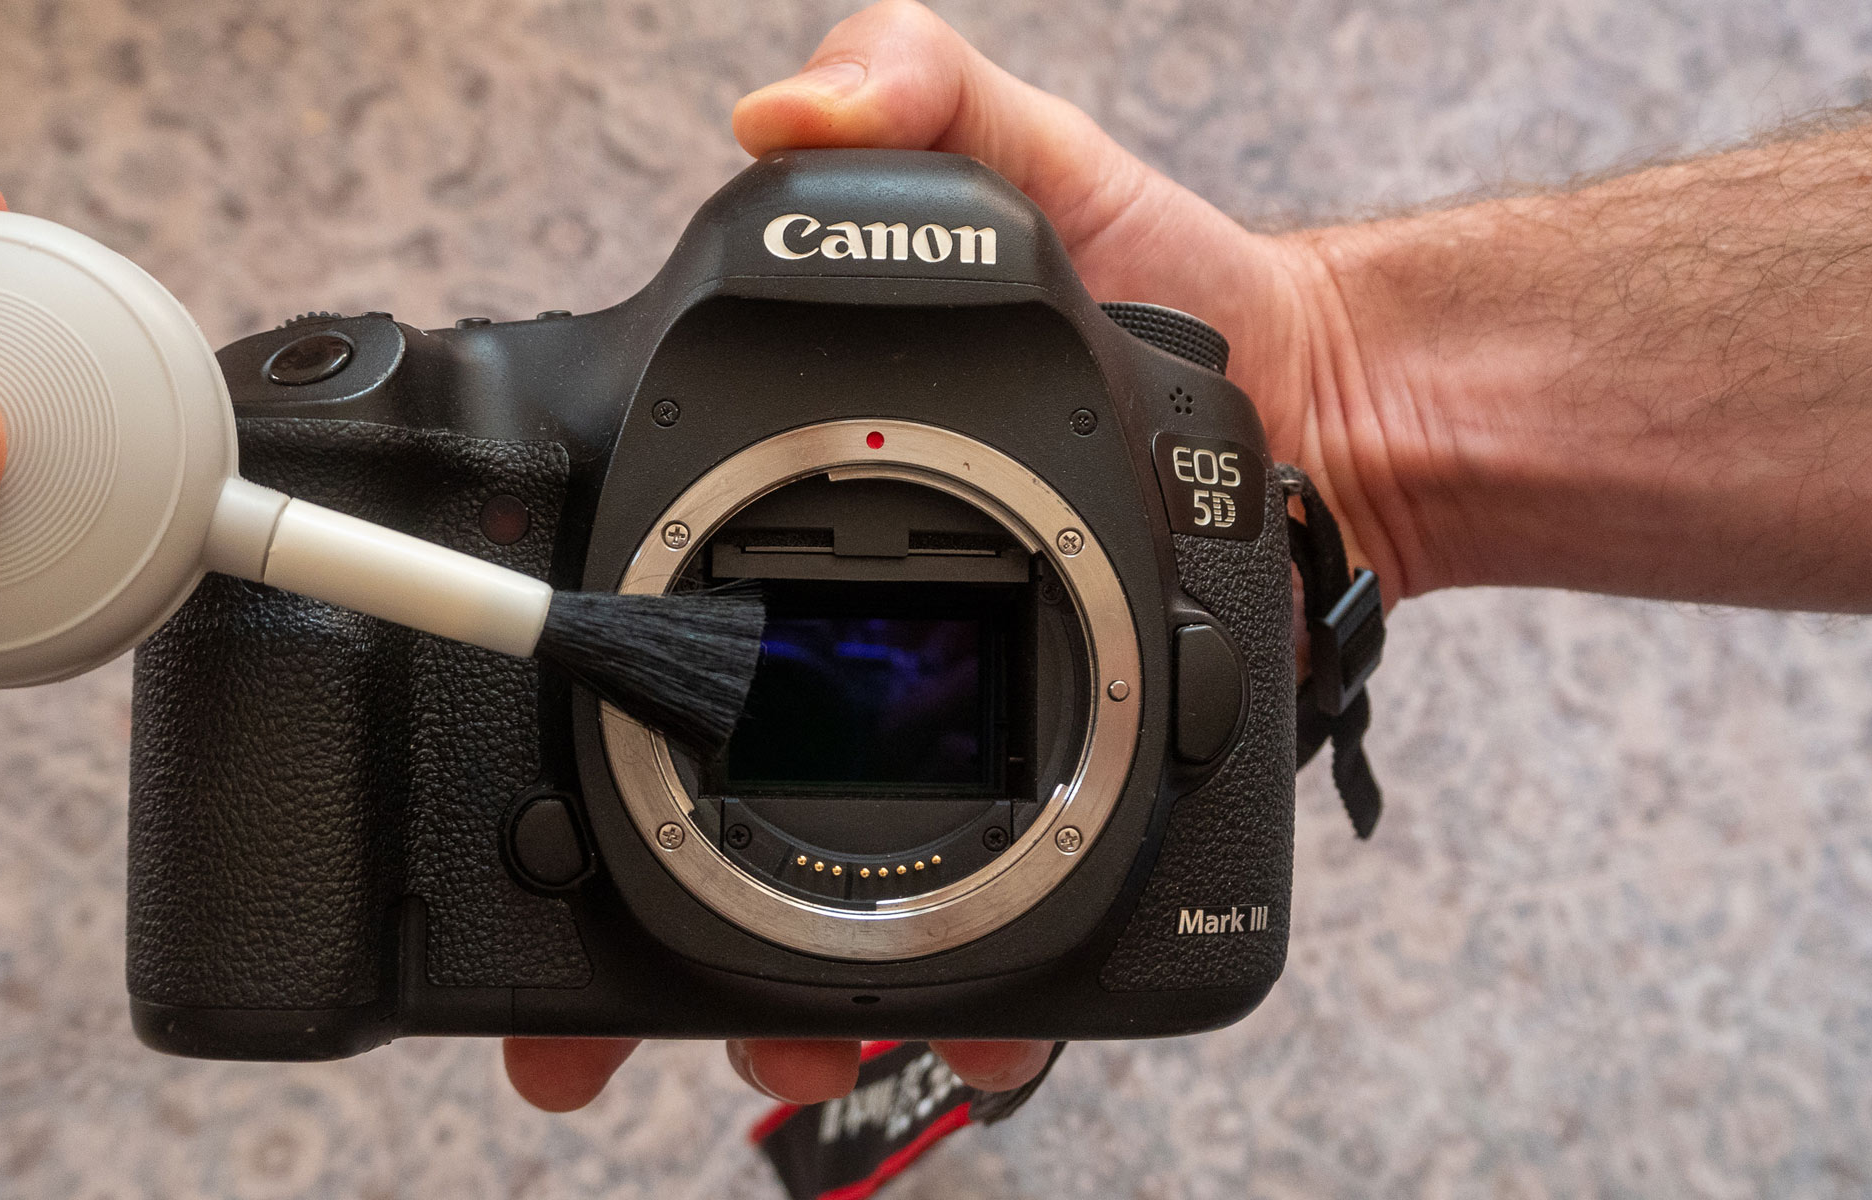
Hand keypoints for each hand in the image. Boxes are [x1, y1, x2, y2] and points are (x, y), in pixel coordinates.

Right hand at [499, 0, 1405, 1112]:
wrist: (1346, 424)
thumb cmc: (1180, 282)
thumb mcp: (1034, 151)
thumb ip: (920, 88)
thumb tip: (773, 119)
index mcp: (803, 522)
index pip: (639, 629)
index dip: (559, 729)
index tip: (525, 821)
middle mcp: (855, 646)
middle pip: (698, 810)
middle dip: (629, 935)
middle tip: (597, 1024)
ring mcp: (950, 736)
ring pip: (825, 907)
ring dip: (771, 999)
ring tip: (773, 1048)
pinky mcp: (1059, 796)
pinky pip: (992, 924)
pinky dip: (960, 1002)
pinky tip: (953, 1041)